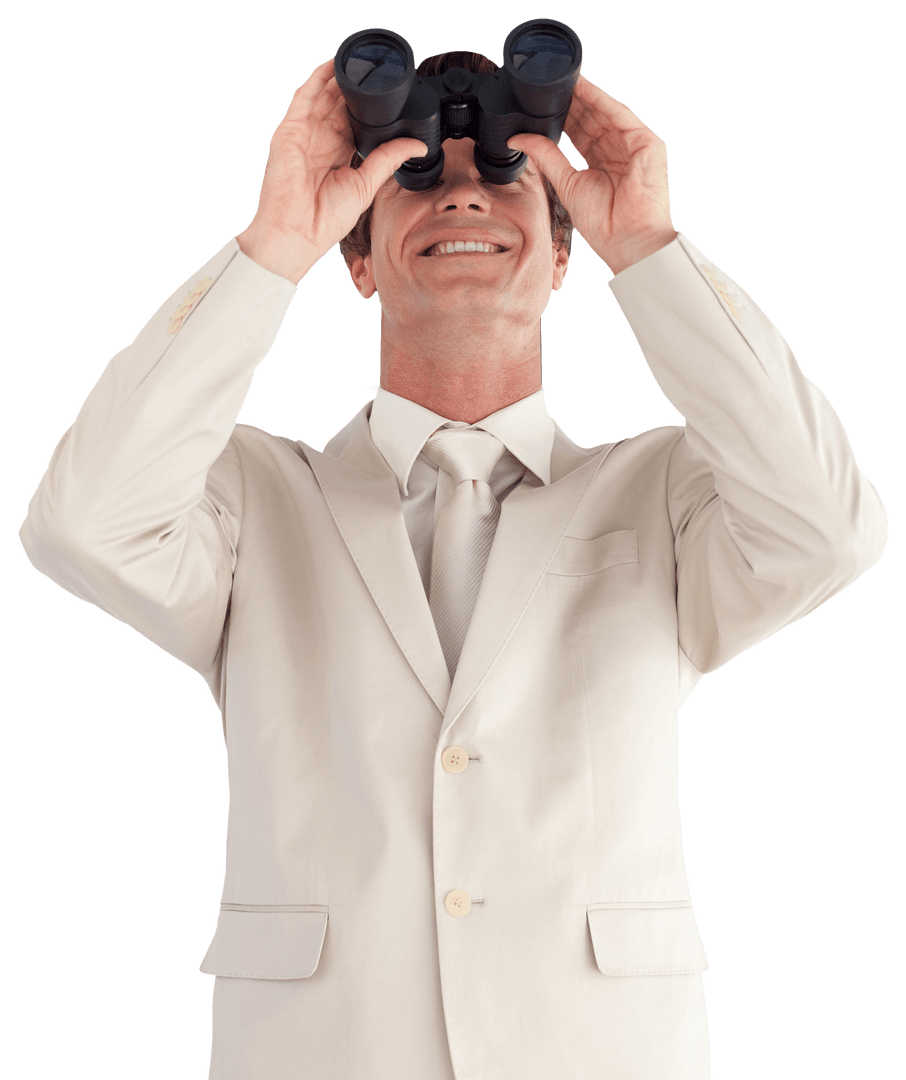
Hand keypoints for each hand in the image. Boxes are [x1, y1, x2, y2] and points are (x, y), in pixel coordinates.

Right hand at [236, 59, 426, 284]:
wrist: (297, 232)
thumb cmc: (325, 220)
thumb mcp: (365, 185)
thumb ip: (388, 159)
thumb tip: (418, 147)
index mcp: (339, 155)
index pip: (355, 122)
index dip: (369, 106)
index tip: (390, 92)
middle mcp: (321, 141)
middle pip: (339, 104)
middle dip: (356, 88)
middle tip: (377, 69)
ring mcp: (305, 133)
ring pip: (323, 95)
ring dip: (339, 77)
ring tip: (360, 59)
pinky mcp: (290, 130)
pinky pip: (304, 97)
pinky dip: (318, 79)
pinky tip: (333, 65)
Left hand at [508, 76, 677, 275]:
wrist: (625, 239)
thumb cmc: (603, 222)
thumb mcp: (566, 183)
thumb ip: (545, 157)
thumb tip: (517, 139)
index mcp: (602, 164)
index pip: (581, 133)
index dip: (564, 116)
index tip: (543, 101)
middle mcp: (619, 151)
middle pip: (592, 119)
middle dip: (572, 102)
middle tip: (548, 84)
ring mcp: (635, 145)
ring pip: (605, 113)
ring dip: (584, 96)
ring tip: (561, 79)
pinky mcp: (647, 142)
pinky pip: (620, 115)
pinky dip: (601, 101)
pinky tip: (583, 88)